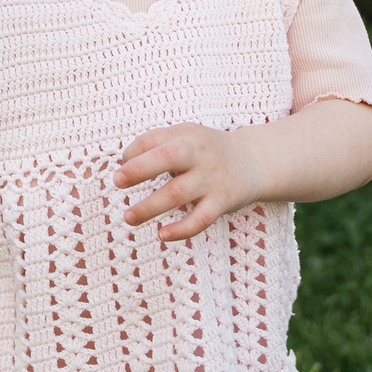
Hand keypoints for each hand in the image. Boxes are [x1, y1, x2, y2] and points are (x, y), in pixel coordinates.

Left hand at [114, 123, 264, 241]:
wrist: (253, 161)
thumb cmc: (207, 151)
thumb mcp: (186, 137)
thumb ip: (157, 144)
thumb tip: (124, 162)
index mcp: (186, 136)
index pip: (154, 139)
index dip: (133, 152)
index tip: (121, 167)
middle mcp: (199, 155)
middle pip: (166, 158)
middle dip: (139, 169)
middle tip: (117, 181)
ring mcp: (211, 179)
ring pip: (178, 193)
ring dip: (150, 207)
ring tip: (128, 218)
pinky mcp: (222, 202)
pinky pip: (200, 219)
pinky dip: (181, 229)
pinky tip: (162, 235)